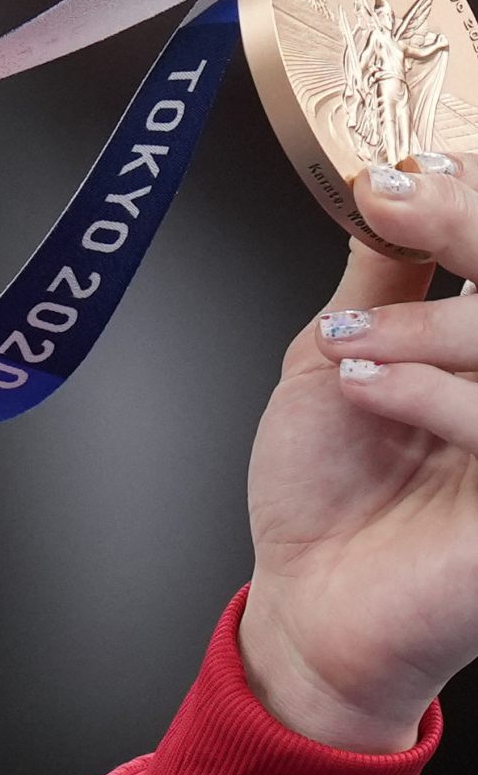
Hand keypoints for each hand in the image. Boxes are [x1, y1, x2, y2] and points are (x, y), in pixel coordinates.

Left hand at [240, 156, 477, 751]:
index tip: (409, 176)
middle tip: (397, 207)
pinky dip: (429, 389)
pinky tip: (369, 390)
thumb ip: (386, 283)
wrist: (311, 598)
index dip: (474, 201)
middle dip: (469, 227)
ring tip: (353, 353)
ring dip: (429, 329)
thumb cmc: (330, 491)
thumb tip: (391, 188)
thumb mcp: (343, 358)